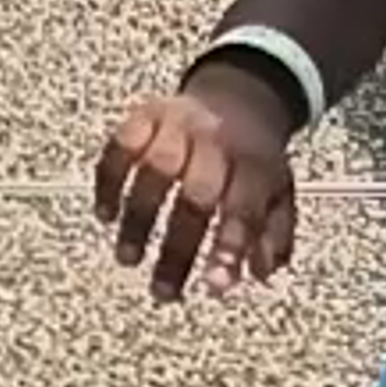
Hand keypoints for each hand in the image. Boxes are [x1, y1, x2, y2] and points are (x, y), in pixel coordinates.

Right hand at [92, 66, 301, 301]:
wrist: (237, 96)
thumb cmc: (254, 156)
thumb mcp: (280, 193)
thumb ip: (274, 235)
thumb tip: (256, 273)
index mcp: (253, 162)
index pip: (243, 208)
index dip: (228, 247)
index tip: (213, 285)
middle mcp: (214, 140)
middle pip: (195, 196)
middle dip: (177, 247)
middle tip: (164, 291)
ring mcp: (177, 124)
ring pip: (153, 171)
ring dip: (138, 218)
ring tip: (127, 258)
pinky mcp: (146, 114)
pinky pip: (120, 145)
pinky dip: (109, 180)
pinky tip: (105, 214)